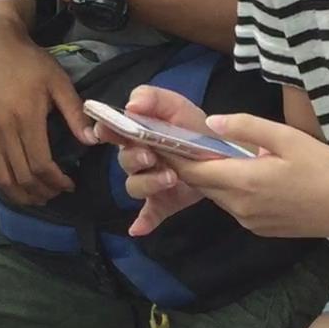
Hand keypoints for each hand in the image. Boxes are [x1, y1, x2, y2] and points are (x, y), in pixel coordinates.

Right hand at [0, 19, 90, 204]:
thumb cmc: (32, 64)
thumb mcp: (60, 83)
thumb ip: (75, 114)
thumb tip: (93, 141)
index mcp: (25, 116)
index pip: (41, 164)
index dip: (57, 182)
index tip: (70, 185)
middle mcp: (0, 127)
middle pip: (21, 176)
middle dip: (42, 192)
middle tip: (56, 194)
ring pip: (1, 178)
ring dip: (21, 194)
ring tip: (39, 195)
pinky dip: (3, 182)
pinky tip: (17, 184)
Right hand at [97, 86, 211, 231]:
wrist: (223, 153)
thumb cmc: (193, 127)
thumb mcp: (176, 106)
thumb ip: (153, 98)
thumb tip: (131, 105)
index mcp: (137, 134)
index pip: (112, 132)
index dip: (106, 131)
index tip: (105, 131)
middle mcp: (138, 160)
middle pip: (124, 161)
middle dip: (135, 158)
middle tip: (152, 156)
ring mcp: (149, 183)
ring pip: (135, 186)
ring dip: (148, 183)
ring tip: (171, 178)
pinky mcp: (162, 202)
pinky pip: (148, 214)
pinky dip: (143, 222)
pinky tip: (138, 229)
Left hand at [122, 108, 328, 241]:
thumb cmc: (325, 170)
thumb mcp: (287, 138)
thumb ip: (246, 128)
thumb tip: (212, 123)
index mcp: (243, 181)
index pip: (192, 170)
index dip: (172, 155)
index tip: (158, 139)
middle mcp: (239, 207)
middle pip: (202, 185)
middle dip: (187, 165)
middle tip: (177, 142)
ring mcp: (249, 222)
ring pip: (218, 196)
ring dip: (211, 177)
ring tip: (211, 155)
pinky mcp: (260, 229)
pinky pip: (236, 206)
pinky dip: (231, 190)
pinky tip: (244, 175)